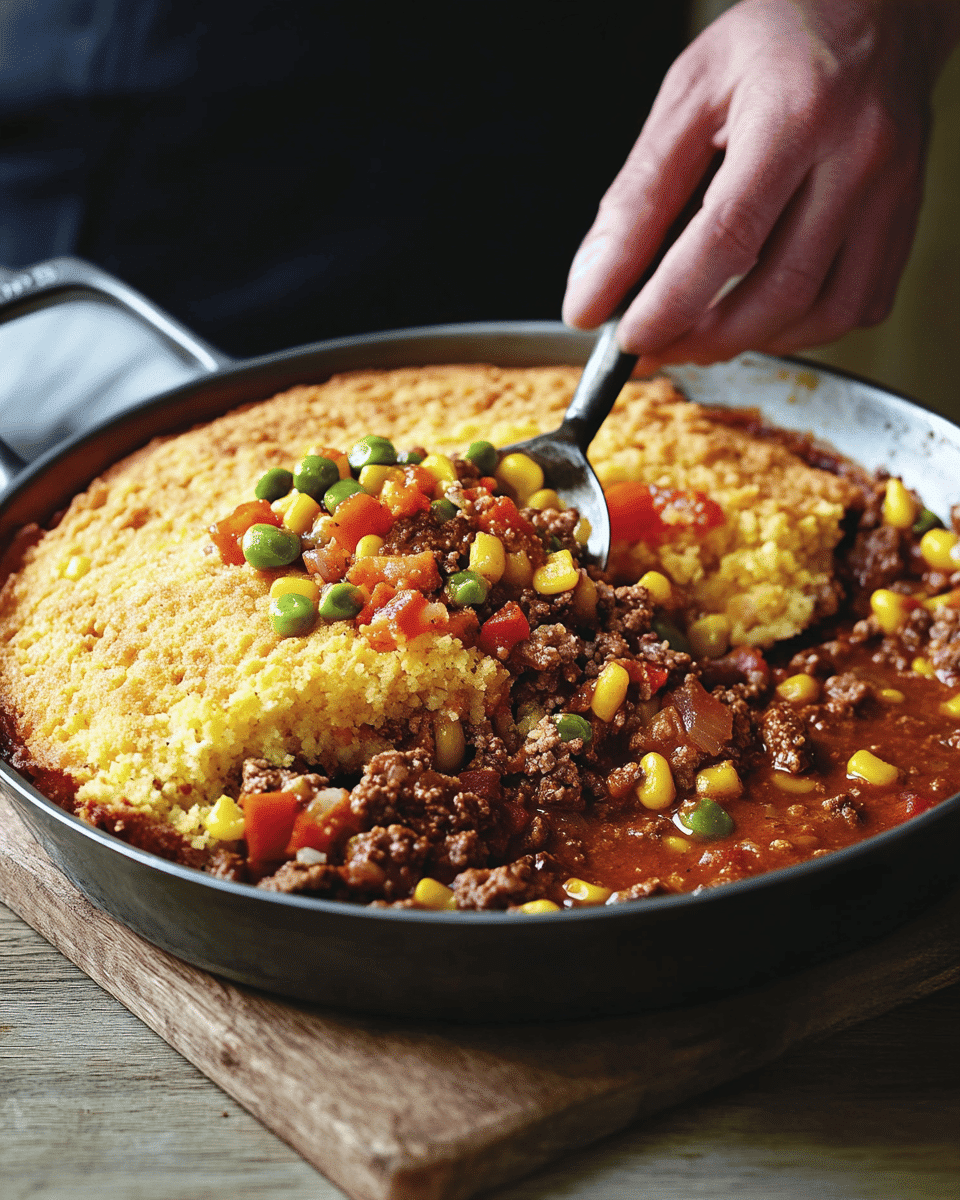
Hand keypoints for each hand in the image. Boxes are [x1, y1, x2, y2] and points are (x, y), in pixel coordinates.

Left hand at [562, 0, 959, 371]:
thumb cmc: (776, 43)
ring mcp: (891, 195)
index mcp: (796, 114)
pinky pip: (856, 306)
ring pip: (822, 313)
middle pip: (778, 291)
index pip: (727, 237)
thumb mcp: (687, 98)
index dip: (671, 303)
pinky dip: (800, 329)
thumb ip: (638, 196)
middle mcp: (858, 157)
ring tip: (698, 334)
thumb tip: (593, 286)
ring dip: (750, 342)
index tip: (626, 338)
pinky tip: (759, 314)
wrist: (877, 14)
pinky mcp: (904, 222)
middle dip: (704, 338)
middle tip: (653, 348)